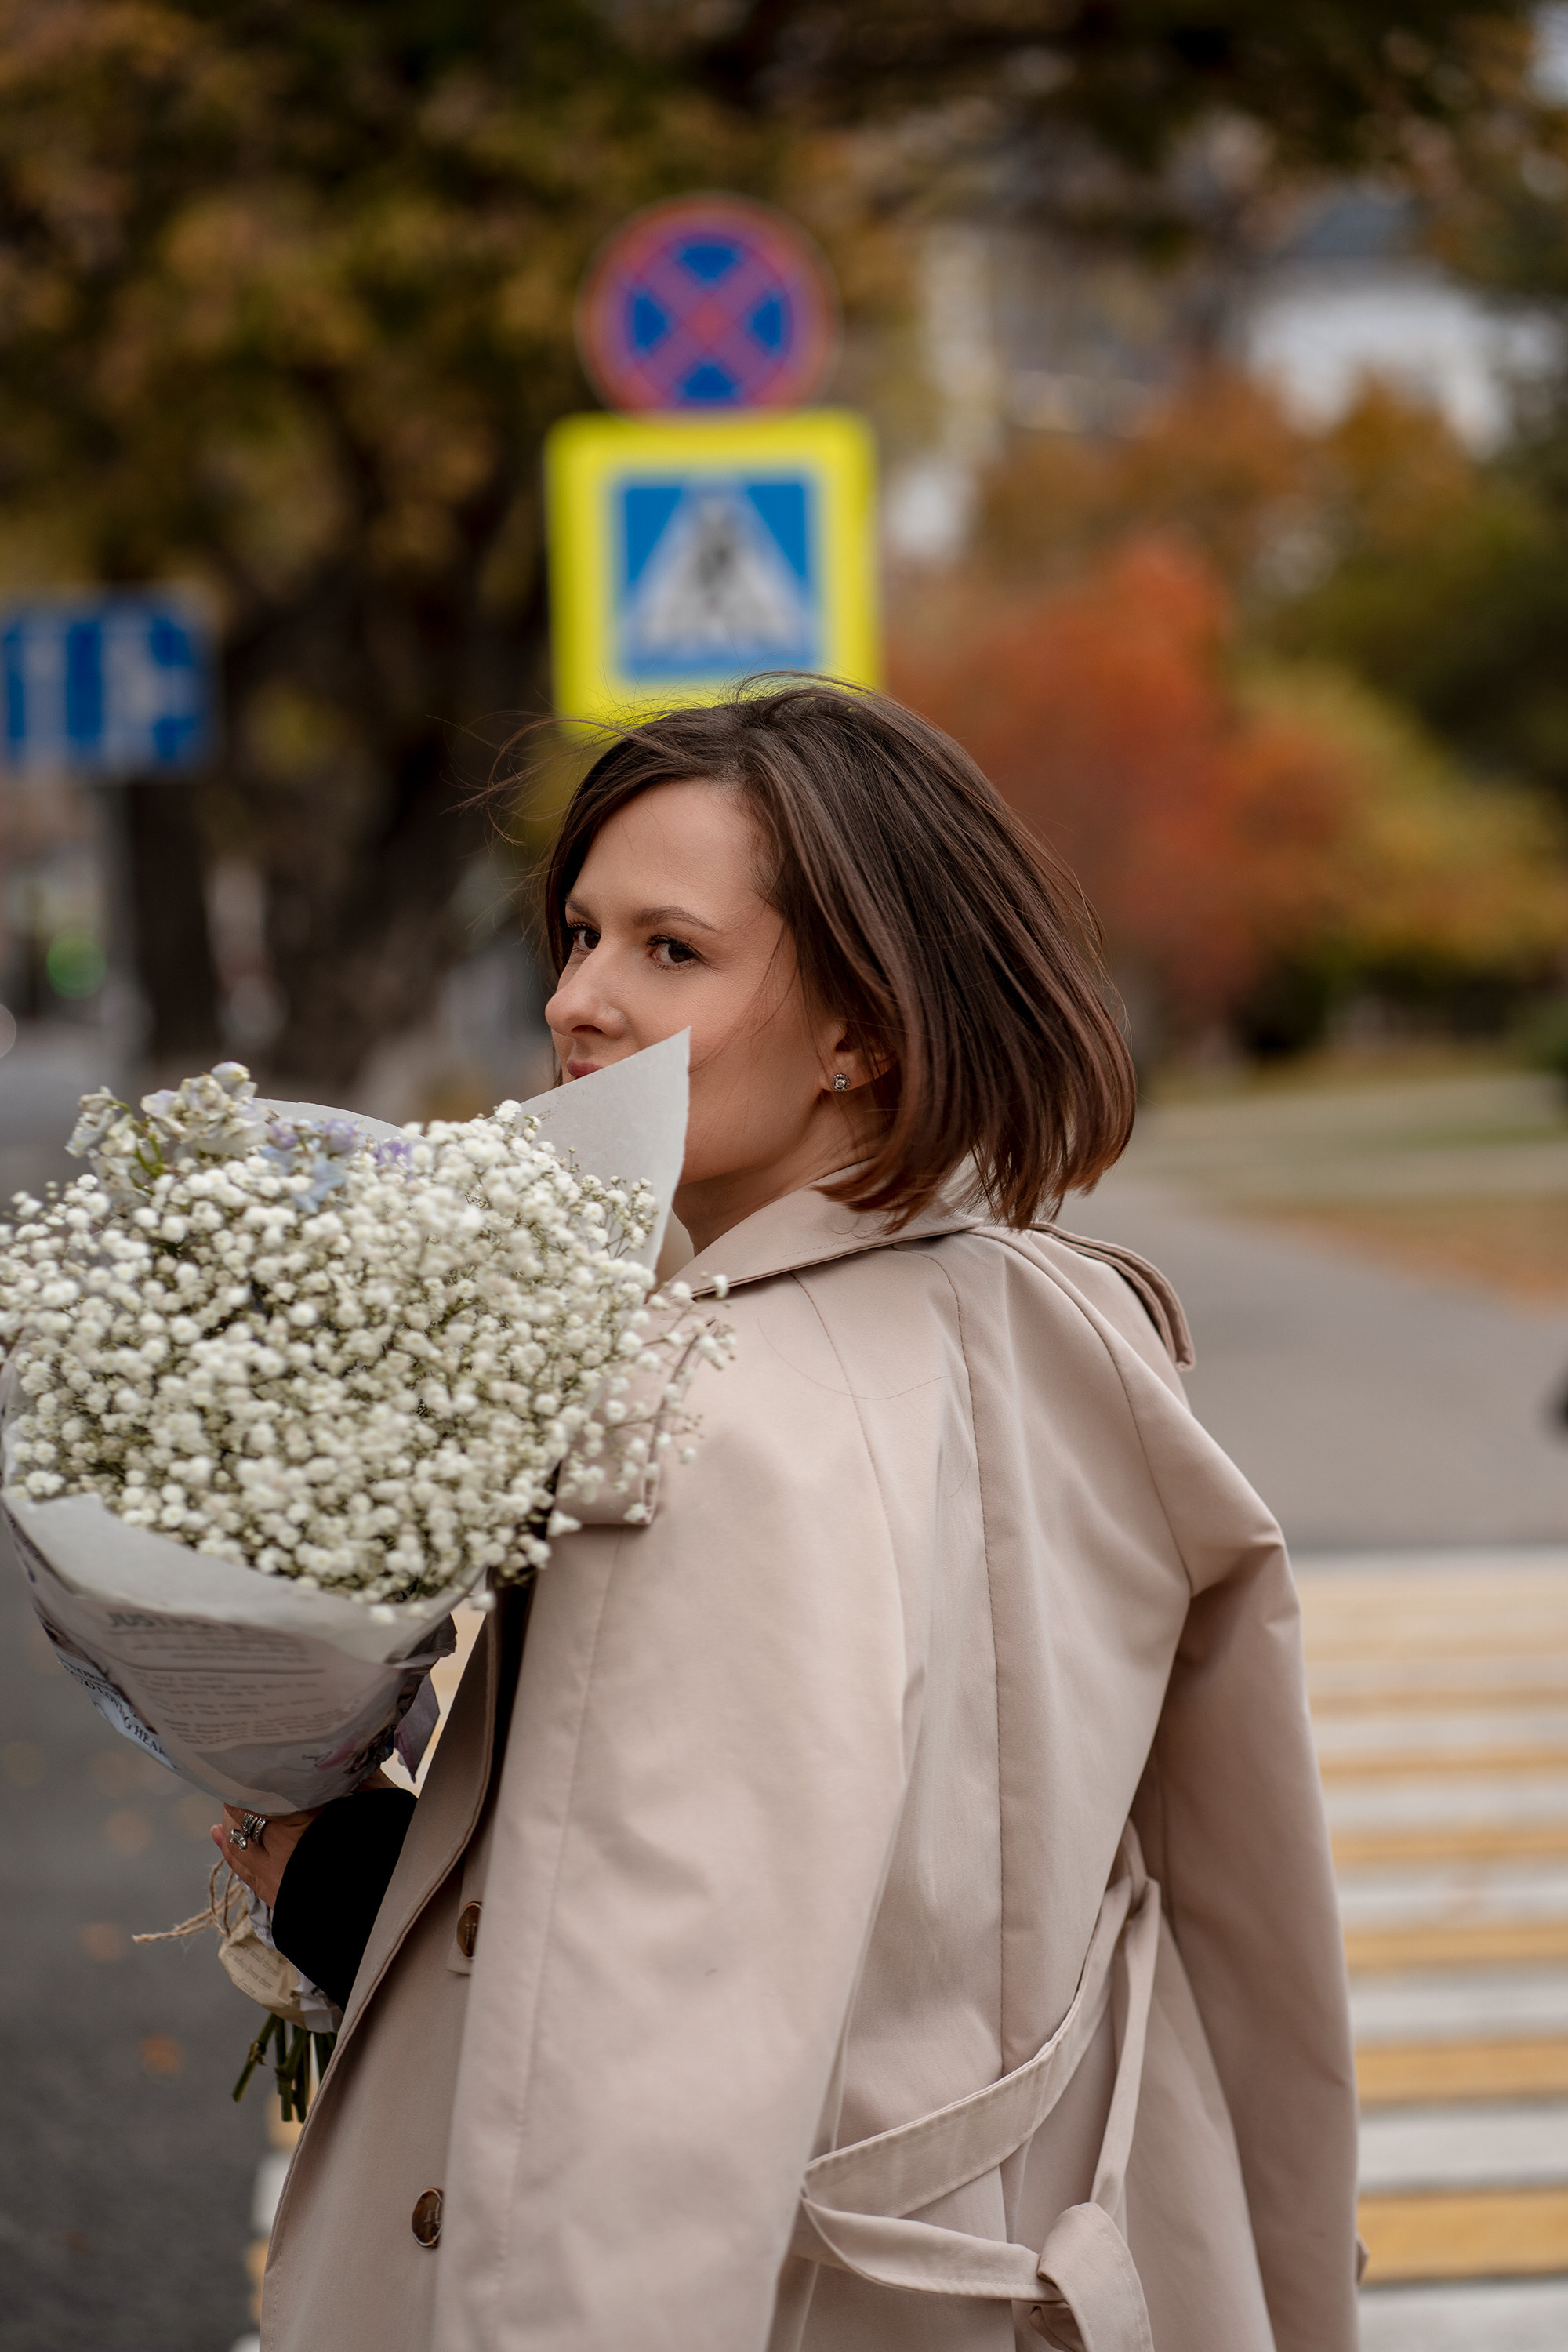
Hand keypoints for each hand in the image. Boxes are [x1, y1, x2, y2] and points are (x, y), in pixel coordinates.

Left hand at [209, 1771, 399, 1910]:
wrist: (387, 1913)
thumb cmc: (390, 1853)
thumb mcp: (382, 1804)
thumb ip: (362, 1775)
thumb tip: (349, 1750)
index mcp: (304, 1824)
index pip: (260, 1791)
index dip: (254, 1772)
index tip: (257, 1755)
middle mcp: (281, 1851)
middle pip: (242, 1814)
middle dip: (242, 1791)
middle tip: (248, 1770)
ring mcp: (274, 1877)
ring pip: (236, 1840)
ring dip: (234, 1817)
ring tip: (235, 1796)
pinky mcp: (275, 1895)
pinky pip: (241, 1869)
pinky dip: (229, 1848)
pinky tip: (220, 1833)